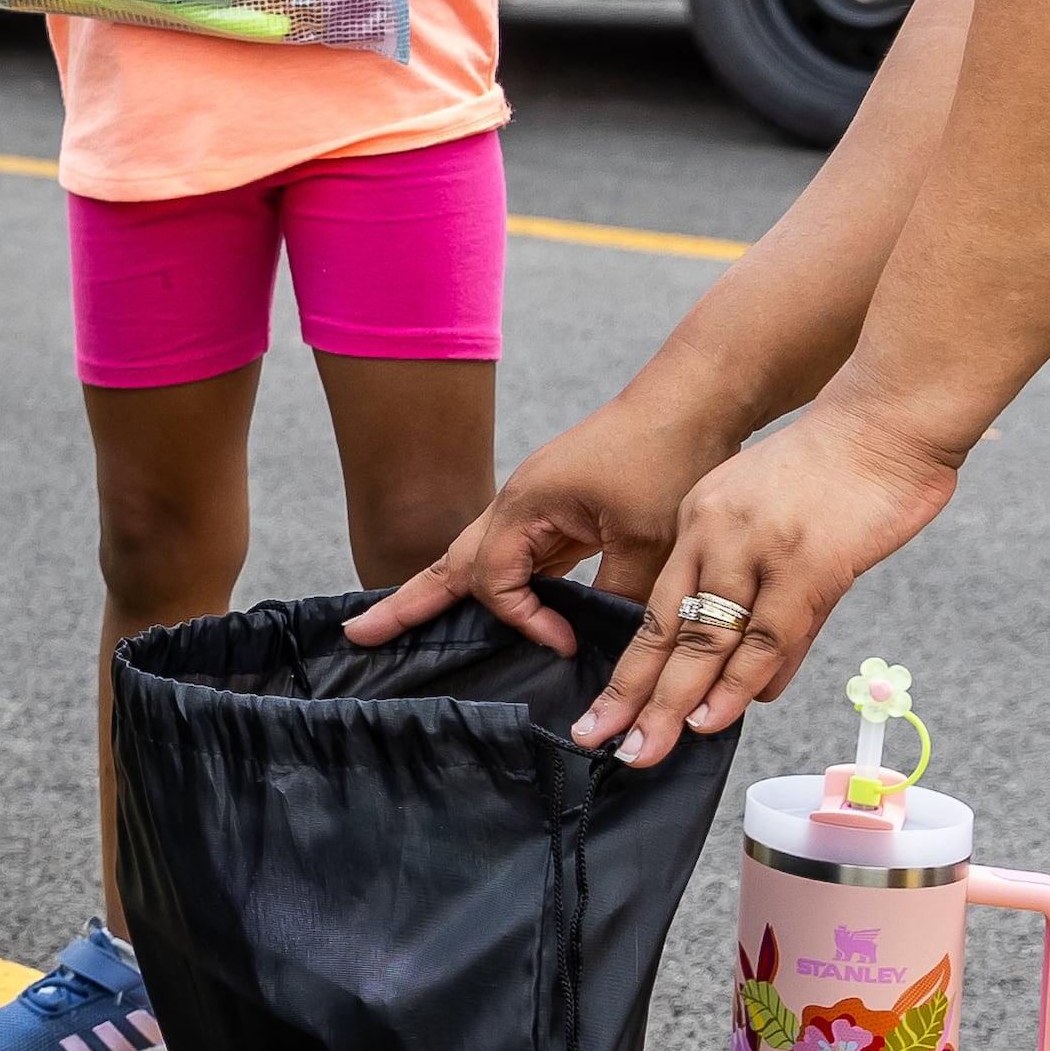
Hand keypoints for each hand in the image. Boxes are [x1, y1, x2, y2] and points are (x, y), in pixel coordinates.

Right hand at [345, 382, 739, 648]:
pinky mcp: (561, 510)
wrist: (691, 400)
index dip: (524, 620)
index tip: (569, 640)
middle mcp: (518, 504)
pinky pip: (517, 556)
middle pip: (450, 563)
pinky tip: (505, 607)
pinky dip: (504, 584)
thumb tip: (608, 651)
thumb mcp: (646, 540)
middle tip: (357, 635)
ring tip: (402, 623)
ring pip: (479, 559)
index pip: (493, 581)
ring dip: (444, 592)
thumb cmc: (667, 455)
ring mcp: (537, 506)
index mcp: (525, 505)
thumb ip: (618, 599)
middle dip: (406, 602)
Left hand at [566, 396, 964, 768]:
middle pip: (667, 631)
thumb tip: (756, 686)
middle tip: (605, 745)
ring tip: (648, 749)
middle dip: (635, 696)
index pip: (654, 611)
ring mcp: (758, 549)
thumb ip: (767, 606)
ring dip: (678, 703)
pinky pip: (767, 635)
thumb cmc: (841, 475)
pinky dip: (741, 681)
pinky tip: (717, 717)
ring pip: (707, 640)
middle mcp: (716, 534)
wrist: (886, 420)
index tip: (602, 716)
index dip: (629, 669)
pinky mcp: (806, 563)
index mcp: (701, 521)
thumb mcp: (778, 529)